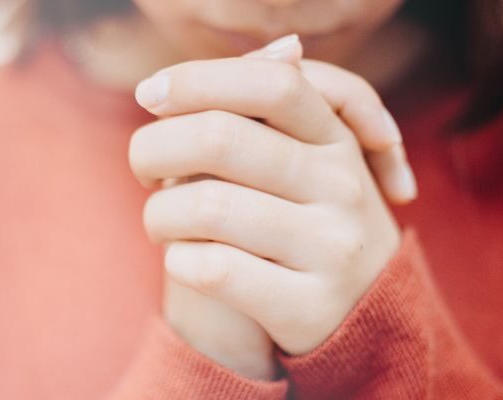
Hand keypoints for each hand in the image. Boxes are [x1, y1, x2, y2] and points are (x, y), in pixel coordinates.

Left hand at [131, 36, 411, 355]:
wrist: (359, 319)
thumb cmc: (302, 224)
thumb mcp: (304, 163)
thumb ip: (274, 110)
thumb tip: (285, 45)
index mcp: (336, 141)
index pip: (269, 84)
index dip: (197, 80)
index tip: (148, 96)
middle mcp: (343, 188)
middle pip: (220, 138)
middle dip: (153, 149)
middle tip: (142, 170)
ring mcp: (332, 248)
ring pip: (206, 206)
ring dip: (158, 215)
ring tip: (161, 223)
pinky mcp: (309, 307)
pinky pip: (212, 268)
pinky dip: (179, 261)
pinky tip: (184, 261)